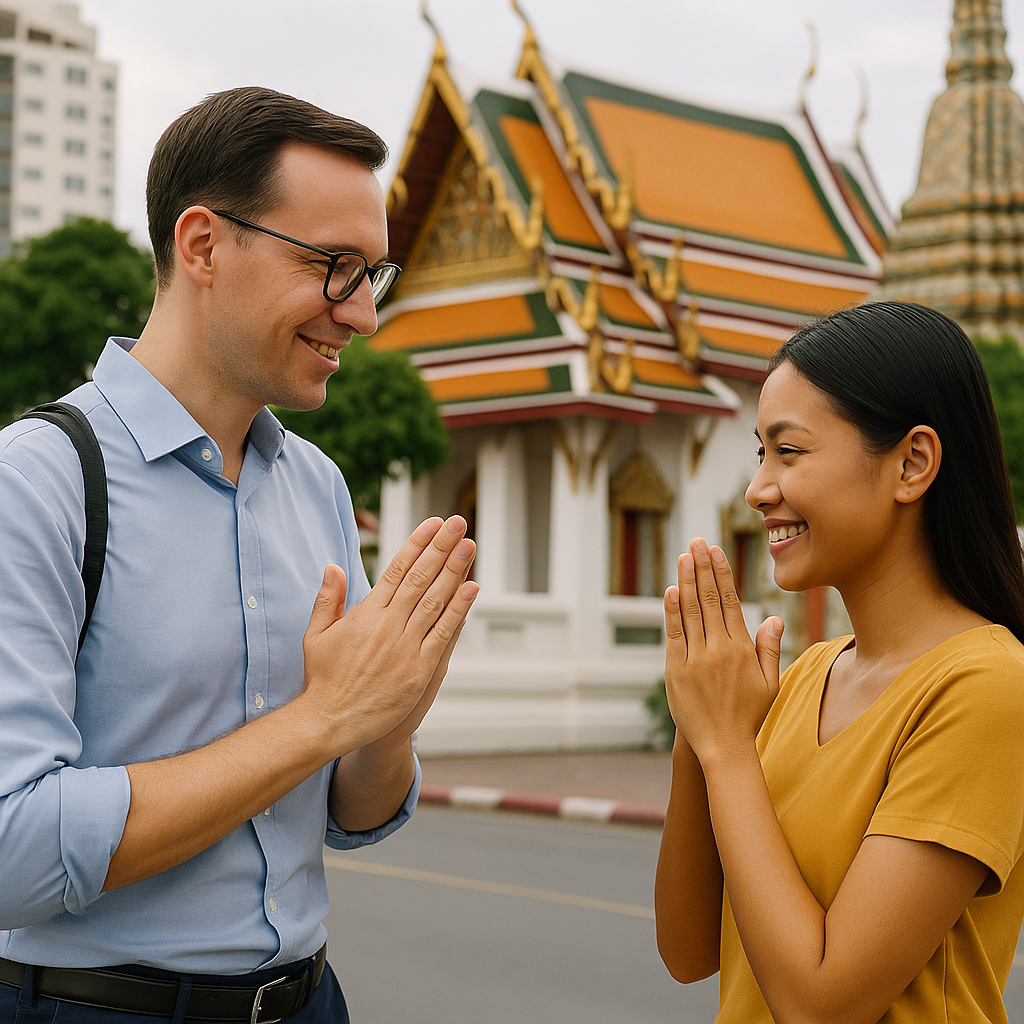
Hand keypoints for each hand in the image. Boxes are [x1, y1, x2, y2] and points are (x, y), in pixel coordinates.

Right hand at [300, 516, 477, 754]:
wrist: (329, 722)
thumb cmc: (323, 680)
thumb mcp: (316, 635)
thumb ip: (327, 599)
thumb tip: (333, 566)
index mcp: (365, 613)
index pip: (396, 569)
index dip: (417, 544)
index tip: (433, 524)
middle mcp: (387, 625)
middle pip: (420, 578)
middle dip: (441, 547)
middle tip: (458, 523)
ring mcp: (405, 647)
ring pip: (435, 601)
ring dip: (454, 570)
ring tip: (469, 546)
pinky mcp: (418, 670)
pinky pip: (443, 634)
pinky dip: (458, 610)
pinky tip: (472, 588)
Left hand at [663, 537, 783, 763]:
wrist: (723, 747)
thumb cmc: (749, 715)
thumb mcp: (770, 683)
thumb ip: (770, 649)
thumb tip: (773, 618)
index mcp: (741, 649)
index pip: (730, 602)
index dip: (722, 574)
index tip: (716, 551)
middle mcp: (719, 650)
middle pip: (709, 600)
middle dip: (702, 568)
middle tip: (696, 542)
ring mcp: (696, 660)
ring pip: (691, 612)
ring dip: (687, 581)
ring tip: (684, 556)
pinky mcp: (676, 671)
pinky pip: (674, 636)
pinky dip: (672, 612)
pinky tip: (671, 591)